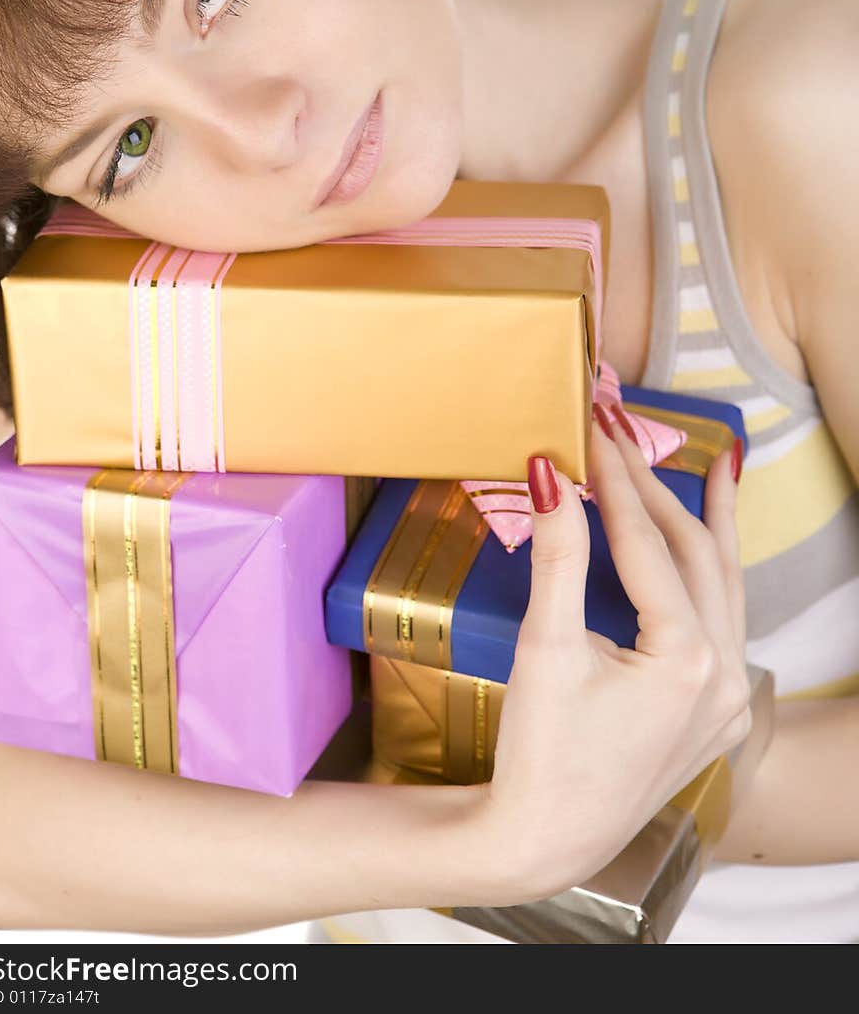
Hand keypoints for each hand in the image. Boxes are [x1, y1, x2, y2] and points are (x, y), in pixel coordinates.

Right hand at [474, 406, 749, 904]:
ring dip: (710, 523)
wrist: (544, 839)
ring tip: (717, 464)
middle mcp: (722, 675)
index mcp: (686, 659)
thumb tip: (548, 472)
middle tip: (621, 431)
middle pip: (694, 554)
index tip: (591, 427)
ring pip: (722, 585)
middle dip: (655, 487)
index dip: (614, 478)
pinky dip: (712, 574)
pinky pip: (723, 622)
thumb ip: (556, 555)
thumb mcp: (546, 647)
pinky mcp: (714, 712)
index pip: (647, 541)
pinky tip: (707, 545)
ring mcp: (726, 698)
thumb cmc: (539, 752)